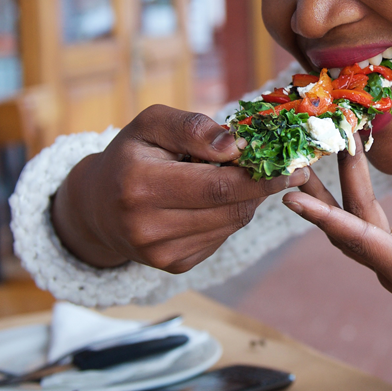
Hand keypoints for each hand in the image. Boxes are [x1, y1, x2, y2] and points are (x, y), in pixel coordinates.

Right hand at [51, 104, 319, 270]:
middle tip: (286, 166)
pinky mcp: (175, 266)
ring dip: (248, 198)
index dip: (261, 175)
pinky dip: (230, 214)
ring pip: (232, 223)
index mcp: (139, 186)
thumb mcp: (151, 124)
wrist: (97, 206)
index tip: (294, 164)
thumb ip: (191, 127)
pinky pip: (222, 236)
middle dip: (263, 185)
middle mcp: (147, 227)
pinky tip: (218, 199)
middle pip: (230, 207)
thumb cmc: (131, 155)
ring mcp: (161, 253)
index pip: (217, 185)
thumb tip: (235, 144)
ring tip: (241, 175)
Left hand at [281, 137, 391, 390]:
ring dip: (335, 192)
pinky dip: (356, 200)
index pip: (359, 239)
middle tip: (306, 150)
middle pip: (348, 225)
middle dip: (326, 188)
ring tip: (313, 158)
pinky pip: (369, 226)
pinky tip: (353, 180)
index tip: (293, 197)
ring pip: (355, 225)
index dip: (325, 217)